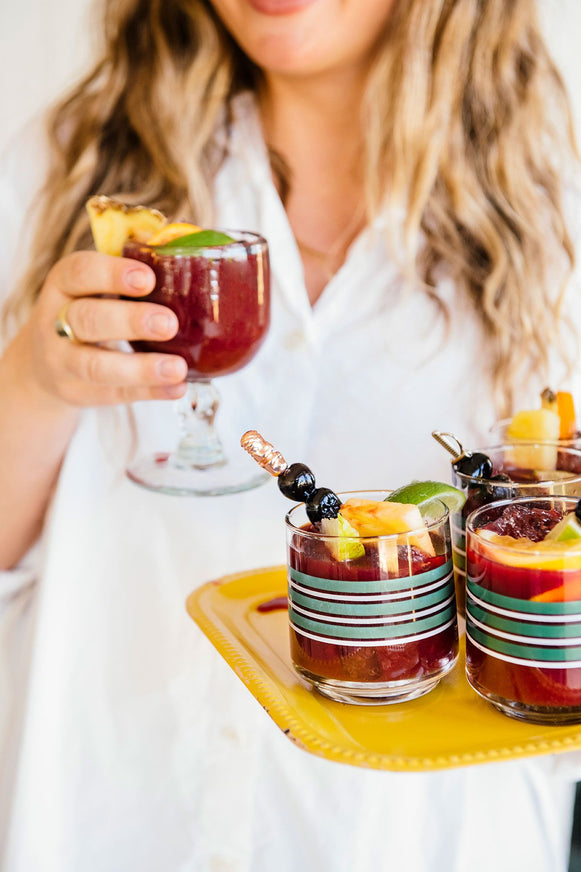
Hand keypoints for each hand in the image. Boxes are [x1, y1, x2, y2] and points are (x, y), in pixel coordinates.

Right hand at [20, 250, 187, 406]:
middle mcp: (56, 322)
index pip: (79, 272)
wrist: (45, 362)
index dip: (111, 274)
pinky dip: (148, 393)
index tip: (147, 278)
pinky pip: (113, 394)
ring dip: (140, 368)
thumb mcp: (95, 286)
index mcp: (64, 284)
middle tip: (169, 323)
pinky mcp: (78, 392)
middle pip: (87, 320)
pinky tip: (177, 388)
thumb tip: (184, 239)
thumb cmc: (88, 309)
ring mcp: (63, 362)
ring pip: (95, 366)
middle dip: (129, 321)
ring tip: (178, 368)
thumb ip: (132, 266)